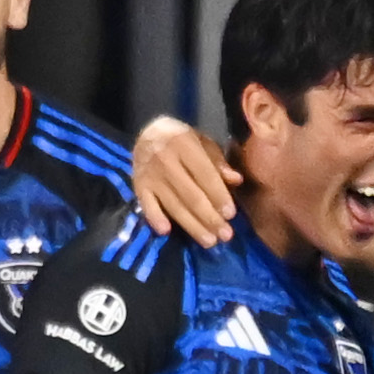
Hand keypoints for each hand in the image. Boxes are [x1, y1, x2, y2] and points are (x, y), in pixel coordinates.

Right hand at [134, 117, 240, 245]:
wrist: (149, 132)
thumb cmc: (184, 141)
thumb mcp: (204, 143)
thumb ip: (219, 162)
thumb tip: (236, 180)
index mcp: (183, 143)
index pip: (204, 173)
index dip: (218, 195)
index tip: (231, 214)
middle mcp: (164, 158)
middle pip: (190, 194)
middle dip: (209, 217)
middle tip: (225, 235)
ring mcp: (149, 173)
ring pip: (173, 204)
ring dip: (192, 225)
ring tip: (209, 241)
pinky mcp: (138, 185)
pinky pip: (146, 204)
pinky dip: (155, 217)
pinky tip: (166, 231)